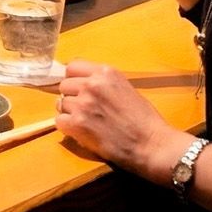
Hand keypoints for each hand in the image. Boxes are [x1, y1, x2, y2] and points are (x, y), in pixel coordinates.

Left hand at [54, 60, 183, 182]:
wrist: (152, 145)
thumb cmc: (144, 120)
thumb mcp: (125, 88)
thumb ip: (103, 84)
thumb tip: (82, 84)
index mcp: (106, 73)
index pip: (73, 67)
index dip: (74, 79)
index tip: (79, 89)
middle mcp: (91, 84)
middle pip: (65, 86)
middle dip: (72, 97)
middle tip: (86, 110)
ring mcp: (83, 103)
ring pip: (61, 104)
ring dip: (70, 113)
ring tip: (87, 122)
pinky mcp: (77, 123)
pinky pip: (59, 121)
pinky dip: (68, 128)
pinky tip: (82, 132)